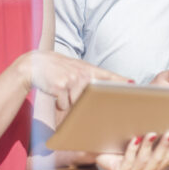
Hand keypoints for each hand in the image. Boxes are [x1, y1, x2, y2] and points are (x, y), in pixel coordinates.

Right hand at [13, 50, 127, 109]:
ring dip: (69, 103)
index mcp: (89, 70)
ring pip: (76, 104)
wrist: (35, 64)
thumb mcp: (77, 70)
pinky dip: (59, 104)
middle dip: (88, 103)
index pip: (108, 76)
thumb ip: (91, 78)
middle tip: (84, 98)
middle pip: (91, 97)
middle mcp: (83, 73)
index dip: (121, 80)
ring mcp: (72, 79)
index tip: (133, 84)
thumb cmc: (59, 70)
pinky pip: (64, 105)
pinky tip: (55, 92)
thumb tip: (104, 90)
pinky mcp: (61, 86)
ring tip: (62, 91)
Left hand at [95, 131, 168, 169]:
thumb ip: (154, 139)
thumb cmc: (123, 146)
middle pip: (156, 160)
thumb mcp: (141, 143)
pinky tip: (136, 139)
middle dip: (164, 146)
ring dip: (149, 146)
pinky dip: (133, 149)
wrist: (101, 151)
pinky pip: (128, 161)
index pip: (166, 159)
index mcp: (153, 169)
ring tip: (153, 134)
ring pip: (143, 160)